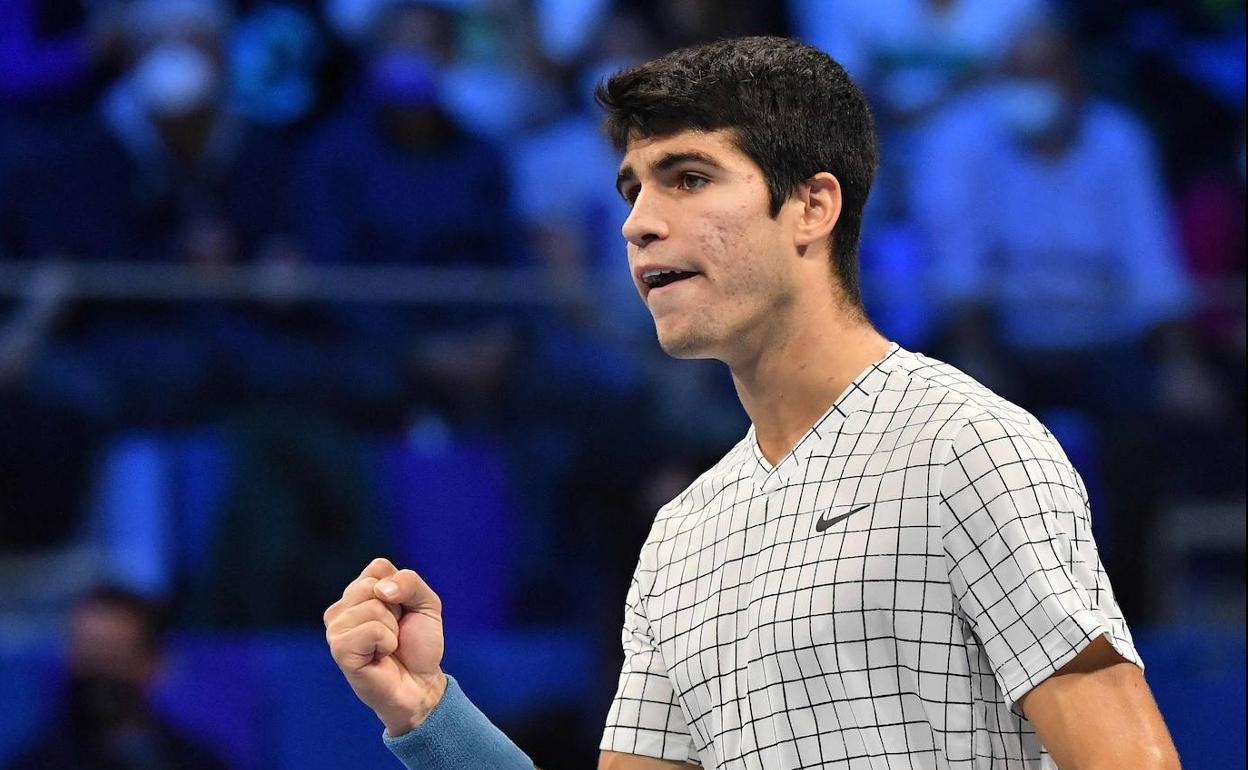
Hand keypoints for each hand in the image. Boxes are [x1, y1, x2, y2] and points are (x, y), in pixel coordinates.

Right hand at [324, 558, 447, 735]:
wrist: (421, 683)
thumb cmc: (419, 644)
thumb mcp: (426, 602)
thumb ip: (409, 582)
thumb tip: (380, 590)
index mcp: (358, 592)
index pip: (378, 567)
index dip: (402, 589)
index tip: (403, 612)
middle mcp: (342, 608)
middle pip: (372, 585)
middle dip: (397, 609)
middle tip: (395, 632)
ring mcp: (336, 629)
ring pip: (373, 608)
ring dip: (392, 629)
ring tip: (388, 646)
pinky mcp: (339, 650)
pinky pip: (371, 630)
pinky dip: (387, 642)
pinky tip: (381, 656)